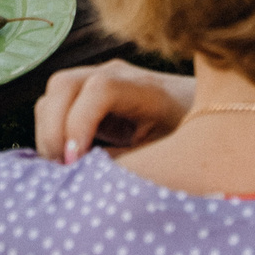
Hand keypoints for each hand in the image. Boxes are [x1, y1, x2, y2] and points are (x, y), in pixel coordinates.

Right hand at [34, 60, 195, 163]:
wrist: (206, 112)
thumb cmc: (188, 138)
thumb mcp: (164, 156)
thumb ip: (126, 163)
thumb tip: (83, 180)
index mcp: (147, 90)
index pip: (99, 89)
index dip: (79, 123)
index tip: (74, 163)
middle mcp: (118, 75)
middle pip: (64, 84)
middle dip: (52, 129)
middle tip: (61, 169)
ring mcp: (100, 77)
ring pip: (54, 92)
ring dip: (48, 130)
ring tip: (61, 167)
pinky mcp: (89, 90)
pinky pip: (57, 101)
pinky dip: (52, 128)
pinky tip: (65, 157)